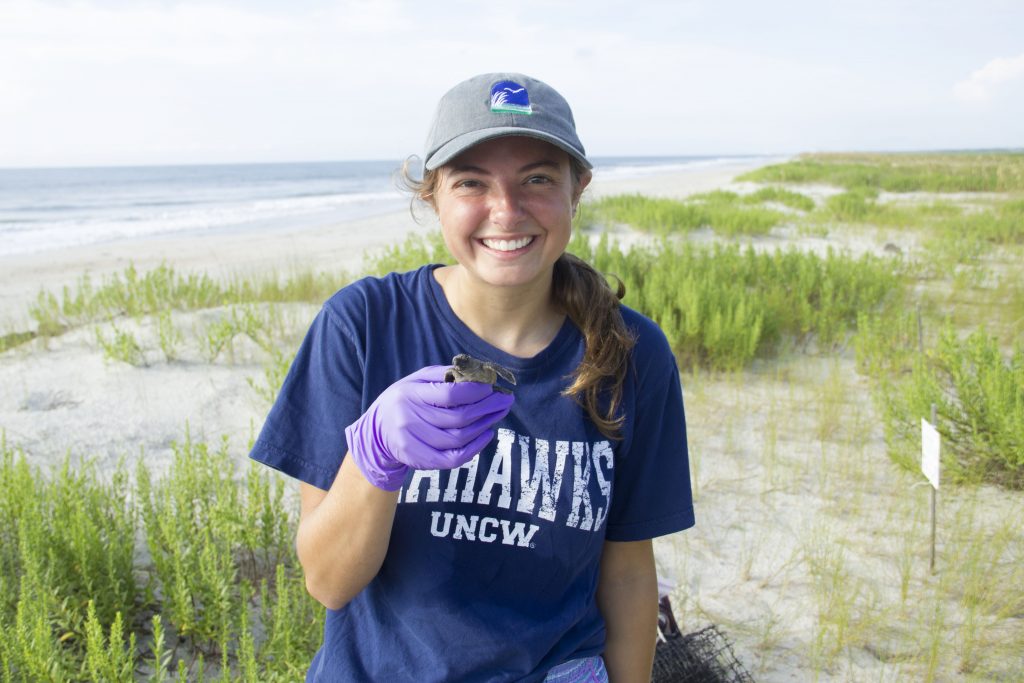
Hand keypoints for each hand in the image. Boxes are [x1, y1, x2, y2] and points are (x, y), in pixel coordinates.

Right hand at [345, 366, 513, 490]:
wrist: (378, 430)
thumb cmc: (406, 399)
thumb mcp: (417, 379)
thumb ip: (444, 375)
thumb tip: (479, 372)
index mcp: (411, 393)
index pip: (450, 394)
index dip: (476, 392)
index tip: (493, 387)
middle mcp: (409, 418)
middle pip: (458, 418)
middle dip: (487, 409)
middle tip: (506, 401)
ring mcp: (412, 441)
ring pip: (458, 439)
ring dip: (483, 426)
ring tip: (496, 415)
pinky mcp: (417, 460)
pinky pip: (452, 458)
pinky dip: (474, 448)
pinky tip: (486, 435)